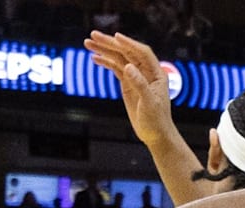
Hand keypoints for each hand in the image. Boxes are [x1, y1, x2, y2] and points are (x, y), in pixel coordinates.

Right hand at [84, 32, 175, 146]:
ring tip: (87, 43)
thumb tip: (128, 66)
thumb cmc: (157, 121)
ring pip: (120, 59)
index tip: (115, 36)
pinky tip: (94, 57)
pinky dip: (105, 62)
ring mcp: (136, 77)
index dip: (129, 43)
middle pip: (128, 52)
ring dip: (104, 50)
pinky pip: (116, 69)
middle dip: (110, 43)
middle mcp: (147, 72)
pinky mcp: (128, 84)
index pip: (142, 53)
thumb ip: (139, 84)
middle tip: (93, 35)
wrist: (156, 135)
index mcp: (157, 74)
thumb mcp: (149, 103)